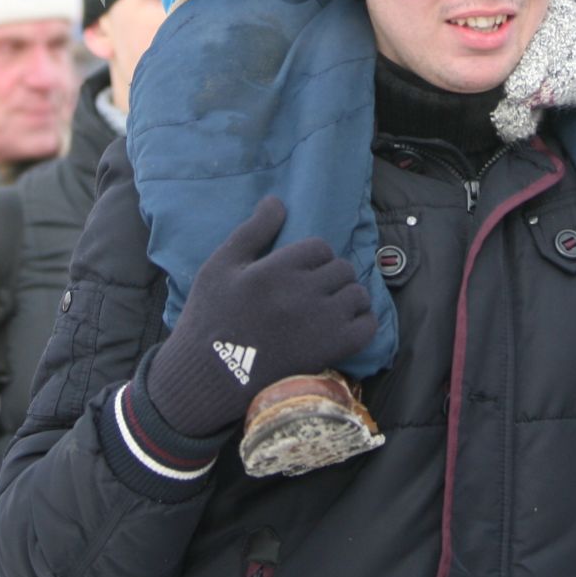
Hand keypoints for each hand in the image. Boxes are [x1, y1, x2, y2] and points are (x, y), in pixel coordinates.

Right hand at [145, 197, 377, 436]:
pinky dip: (362, 323)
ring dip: (347, 297)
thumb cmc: (209, 316)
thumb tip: (277, 201)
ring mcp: (319, 324)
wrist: (208, 375)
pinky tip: (344, 325)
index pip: (319, 247)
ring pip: (357, 295)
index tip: (300, 271)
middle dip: (330, 275)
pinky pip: (367, 328)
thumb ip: (252, 231)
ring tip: (330, 306)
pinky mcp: (329, 352)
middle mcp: (301, 294)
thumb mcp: (220, 266)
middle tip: (314, 290)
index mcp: (275, 270)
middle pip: (341, 269)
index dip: (312, 257)